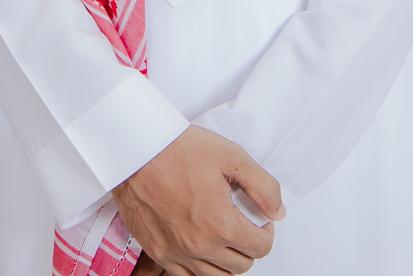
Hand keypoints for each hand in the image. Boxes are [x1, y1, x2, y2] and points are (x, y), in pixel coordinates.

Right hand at [112, 127, 283, 275]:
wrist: (134, 149)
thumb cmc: (177, 149)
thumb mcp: (231, 156)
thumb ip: (263, 187)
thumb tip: (278, 212)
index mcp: (221, 225)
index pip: (260, 248)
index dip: (266, 233)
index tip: (259, 220)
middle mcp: (199, 246)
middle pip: (241, 265)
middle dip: (249, 247)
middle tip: (243, 226)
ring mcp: (176, 252)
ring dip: (226, 261)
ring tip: (223, 238)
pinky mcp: (157, 251)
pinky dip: (199, 268)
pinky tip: (200, 249)